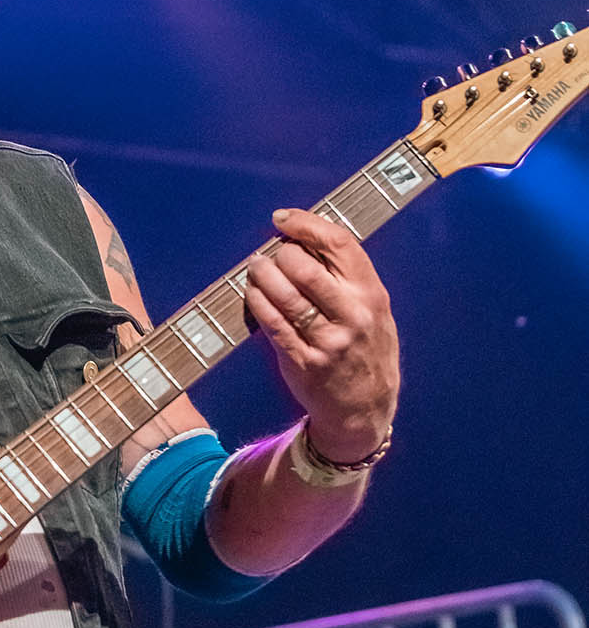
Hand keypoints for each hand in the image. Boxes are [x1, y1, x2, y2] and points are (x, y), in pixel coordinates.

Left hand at [244, 207, 399, 462]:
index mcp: (372, 295)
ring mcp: (327, 341)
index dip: (306, 224)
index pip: (339, 244)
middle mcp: (352, 316)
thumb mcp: (374, 311)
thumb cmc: (367, 350)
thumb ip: (348, 278)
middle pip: (305, 267)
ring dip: (262, 275)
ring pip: (284, 295)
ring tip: (255, 267)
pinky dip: (258, 302)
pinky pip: (272, 324)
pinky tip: (252, 292)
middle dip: (280, 254)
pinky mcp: (303, 361)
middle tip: (270, 254)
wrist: (365, 409)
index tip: (283, 218)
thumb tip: (304, 239)